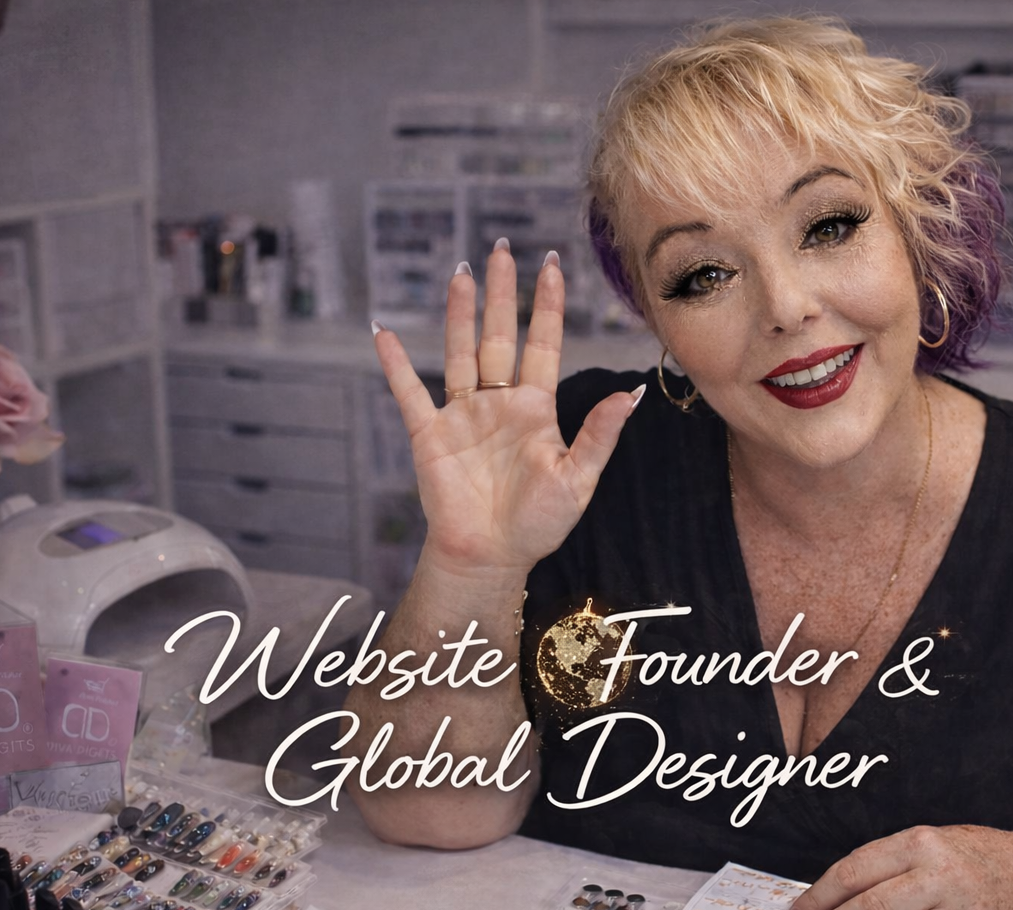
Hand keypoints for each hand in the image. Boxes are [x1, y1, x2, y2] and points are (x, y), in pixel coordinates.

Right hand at [372, 242, 641, 576]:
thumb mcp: (578, 479)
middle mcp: (499, 403)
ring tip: (461, 274)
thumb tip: (629, 393)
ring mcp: (462, 416)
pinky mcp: (430, 435)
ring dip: (458, 315)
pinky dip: (395, 363)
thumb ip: (599, 434)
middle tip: (501, 250)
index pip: (543, 344)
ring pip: (459, 353)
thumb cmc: (538, 524)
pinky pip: (409, 392)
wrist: (490, 556)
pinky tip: (383, 332)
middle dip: (501, 295)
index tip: (551, 265)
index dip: (547, 306)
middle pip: (499, 337)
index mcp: (536, 409)